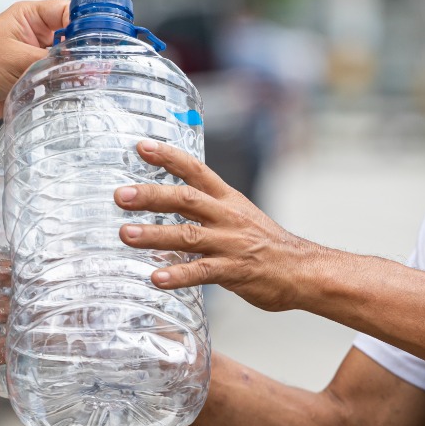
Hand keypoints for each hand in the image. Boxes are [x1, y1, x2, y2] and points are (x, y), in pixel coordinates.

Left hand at [116, 141, 324, 311]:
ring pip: (188, 235)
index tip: (141, 147)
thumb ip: (209, 208)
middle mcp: (227, 217)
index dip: (169, 157)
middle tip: (121, 195)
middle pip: (186, 199)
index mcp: (228, 200)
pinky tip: (157, 277)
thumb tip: (172, 202)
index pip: (196, 170)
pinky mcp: (235, 271)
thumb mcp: (241, 215)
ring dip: (154, 235)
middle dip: (151, 195)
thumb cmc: (267, 246)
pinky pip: (202, 272)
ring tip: (126, 235)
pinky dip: (178, 274)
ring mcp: (231, 243)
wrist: (303, 270)